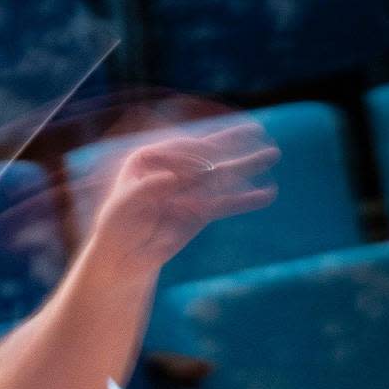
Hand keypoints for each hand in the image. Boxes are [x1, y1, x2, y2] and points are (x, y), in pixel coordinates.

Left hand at [90, 119, 279, 274]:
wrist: (122, 257)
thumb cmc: (115, 229)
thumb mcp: (121, 209)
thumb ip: (144, 192)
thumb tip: (170, 178)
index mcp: (147, 159)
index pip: (174, 150)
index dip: (190, 157)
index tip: (199, 170)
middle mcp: (170, 169)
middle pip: (203, 155)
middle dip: (229, 145)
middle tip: (255, 131)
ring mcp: (187, 189)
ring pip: (220, 174)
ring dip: (246, 165)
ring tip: (272, 154)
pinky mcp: (200, 211)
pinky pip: (224, 203)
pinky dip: (244, 200)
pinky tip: (266, 195)